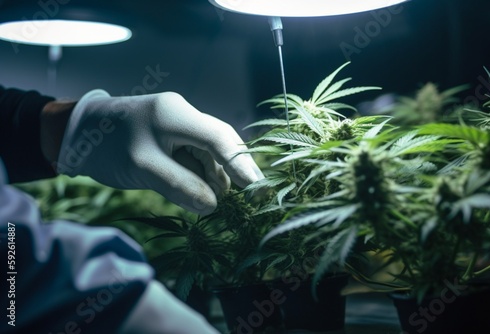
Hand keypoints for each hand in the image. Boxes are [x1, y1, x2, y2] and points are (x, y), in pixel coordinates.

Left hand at [55, 89, 262, 214]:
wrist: (76, 134)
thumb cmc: (105, 147)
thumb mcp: (143, 169)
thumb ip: (180, 186)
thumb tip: (213, 205)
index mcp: (176, 115)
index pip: (219, 138)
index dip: (241, 163)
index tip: (256, 188)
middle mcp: (182, 116)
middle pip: (219, 143)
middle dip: (233, 170)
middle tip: (252, 196)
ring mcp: (177, 127)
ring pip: (208, 154)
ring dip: (213, 178)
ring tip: (215, 202)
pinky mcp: (171, 138)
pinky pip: (193, 158)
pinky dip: (199, 176)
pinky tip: (200, 194)